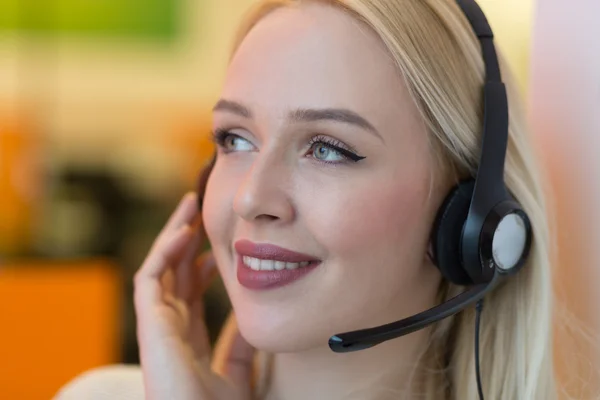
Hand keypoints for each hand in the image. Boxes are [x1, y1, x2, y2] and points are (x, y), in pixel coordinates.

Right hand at [134, 192, 255, 399]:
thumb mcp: (237, 372)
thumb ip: (240, 346)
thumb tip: (252, 319)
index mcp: (187, 336)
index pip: (190, 289)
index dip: (201, 262)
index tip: (218, 242)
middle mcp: (168, 326)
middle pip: (174, 271)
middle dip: (186, 238)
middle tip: (201, 209)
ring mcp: (156, 325)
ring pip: (160, 267)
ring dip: (173, 234)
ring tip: (190, 205)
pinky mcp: (149, 325)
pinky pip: (149, 279)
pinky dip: (163, 253)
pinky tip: (183, 232)